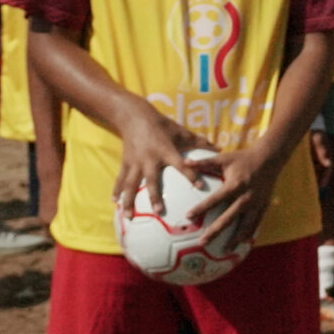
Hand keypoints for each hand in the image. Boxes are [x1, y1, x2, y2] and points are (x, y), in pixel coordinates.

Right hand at [110, 102, 213, 224]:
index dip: (191, 174)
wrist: (134, 116)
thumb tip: (220, 148)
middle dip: (154, 197)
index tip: (201, 187)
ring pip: (131, 184)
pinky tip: (114, 202)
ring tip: (128, 216)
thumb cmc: (162, 125)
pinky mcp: (125, 162)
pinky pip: (120, 178)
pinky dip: (117, 190)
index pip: (181, 165)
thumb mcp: (181, 131)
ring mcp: (135, 162)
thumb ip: (200, 142)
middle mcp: (150, 159)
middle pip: (152, 181)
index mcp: (166, 151)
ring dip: (129, 201)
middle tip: (159, 212)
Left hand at [182, 143, 278, 247]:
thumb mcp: (223, 158)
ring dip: (234, 238)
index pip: (215, 200)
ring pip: (245, 225)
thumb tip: (184, 162)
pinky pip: (256, 223)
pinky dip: (249, 233)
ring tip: (225, 250)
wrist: (270, 158)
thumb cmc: (243, 158)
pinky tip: (242, 242)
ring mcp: (256, 203)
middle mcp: (246, 197)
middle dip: (215, 231)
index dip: (201, 208)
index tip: (188, 217)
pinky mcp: (264, 205)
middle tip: (202, 242)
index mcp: (235, 185)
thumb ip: (204, 162)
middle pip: (228, 218)